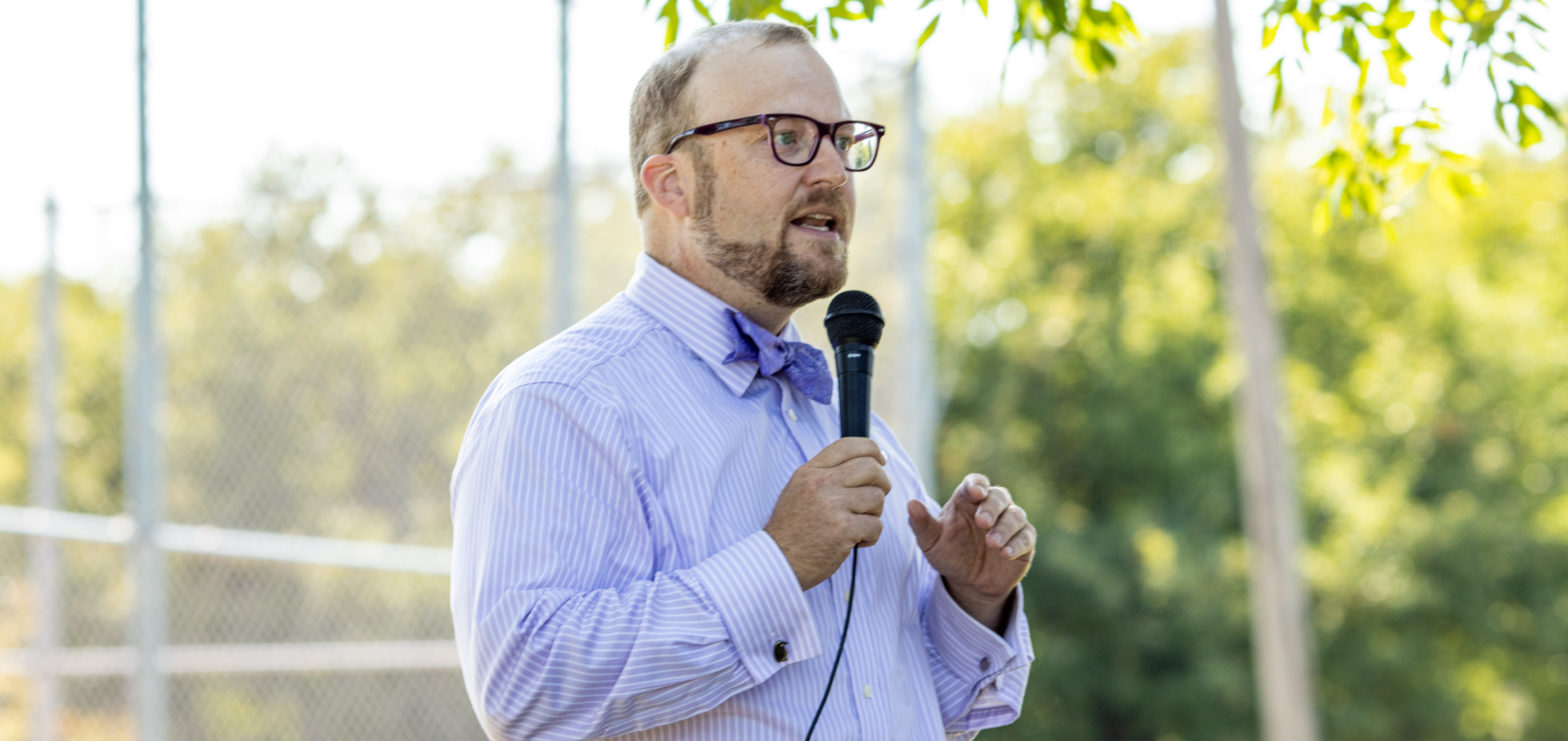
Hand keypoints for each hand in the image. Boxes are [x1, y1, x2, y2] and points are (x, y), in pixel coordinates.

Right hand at [764, 438, 891, 590]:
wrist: (778, 561)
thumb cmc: (792, 529)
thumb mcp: (799, 489)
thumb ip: (826, 474)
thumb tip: (868, 461)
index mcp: (810, 471)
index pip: (848, 445)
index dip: (872, 449)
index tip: (881, 460)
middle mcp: (820, 483)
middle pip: (870, 468)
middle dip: (882, 482)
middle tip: (877, 497)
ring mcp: (832, 505)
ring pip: (876, 497)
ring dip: (874, 514)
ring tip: (858, 525)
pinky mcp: (843, 529)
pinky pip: (876, 525)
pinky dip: (871, 536)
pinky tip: (855, 542)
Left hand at [906, 473, 1034, 631]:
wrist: (968, 582)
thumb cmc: (949, 554)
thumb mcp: (930, 542)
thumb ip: (921, 524)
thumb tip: (911, 504)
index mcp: (968, 500)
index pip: (975, 483)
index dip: (977, 484)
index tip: (975, 492)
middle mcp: (992, 507)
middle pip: (999, 496)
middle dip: (992, 507)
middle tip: (981, 522)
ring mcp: (1010, 523)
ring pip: (1015, 515)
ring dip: (1005, 527)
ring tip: (992, 543)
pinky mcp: (1024, 541)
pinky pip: (1026, 537)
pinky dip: (1017, 543)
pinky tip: (1005, 553)